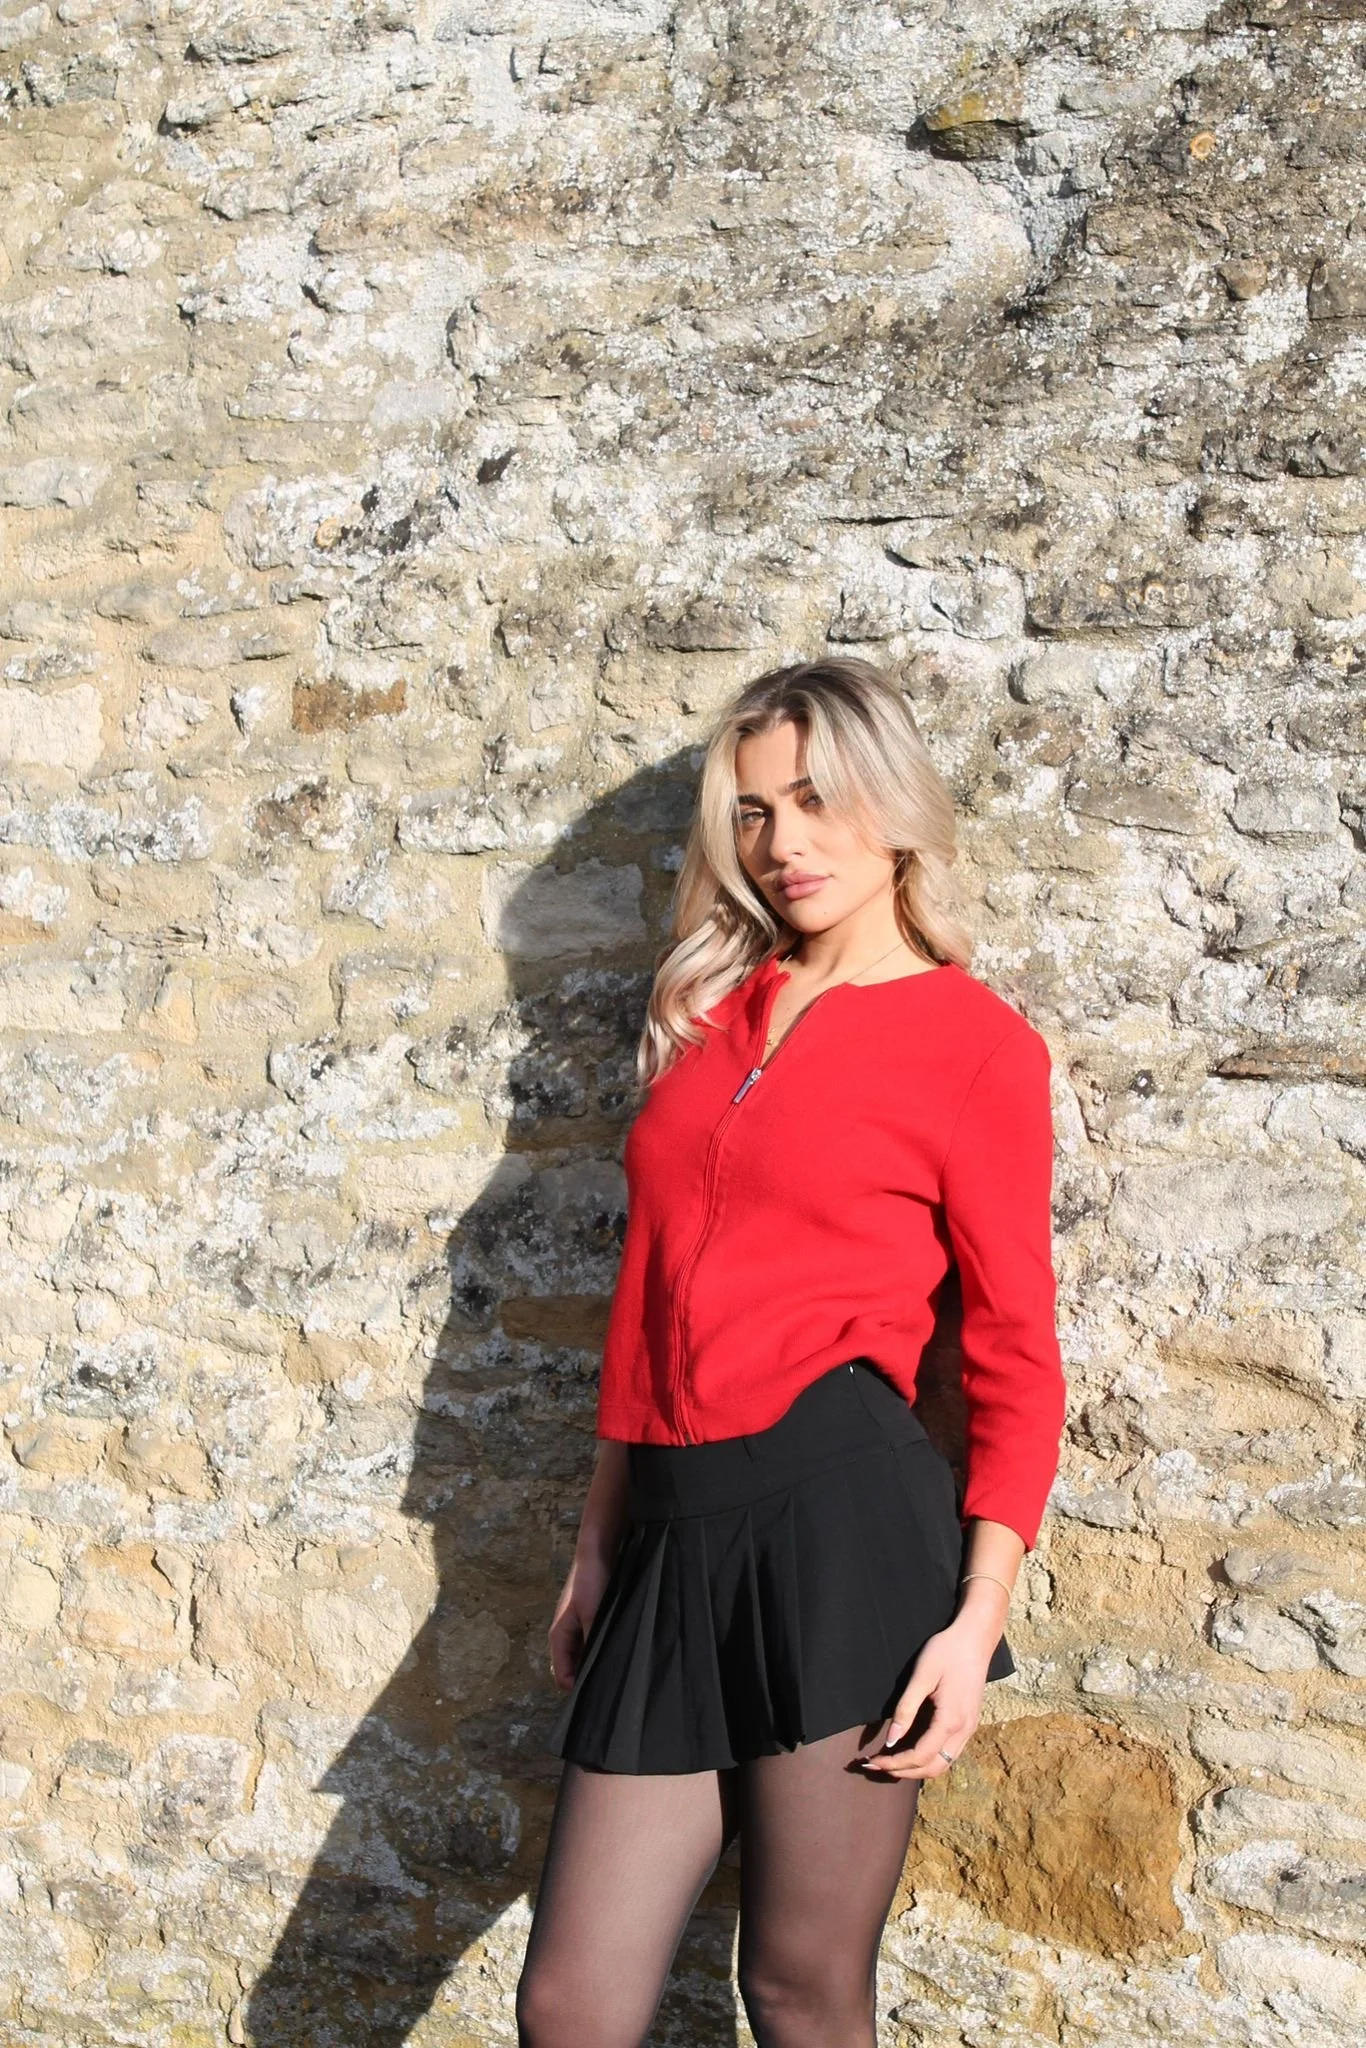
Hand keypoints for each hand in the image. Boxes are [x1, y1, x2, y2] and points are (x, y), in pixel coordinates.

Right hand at [547, 1545, 614, 1691]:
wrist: (597, 1551)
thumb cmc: (590, 1583)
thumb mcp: (592, 1615)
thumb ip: (592, 1644)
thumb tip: (597, 1671)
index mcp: (558, 1637)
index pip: (562, 1676)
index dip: (577, 1689)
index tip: (599, 1696)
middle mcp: (565, 1635)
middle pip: (571, 1668)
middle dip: (586, 1677)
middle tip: (610, 1685)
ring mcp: (576, 1627)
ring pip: (582, 1656)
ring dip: (594, 1662)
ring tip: (615, 1670)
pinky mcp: (588, 1619)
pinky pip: (591, 1643)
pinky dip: (600, 1649)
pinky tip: (616, 1649)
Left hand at [856, 1612, 996, 1779]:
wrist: (975, 1638)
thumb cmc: (946, 1652)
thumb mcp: (922, 1676)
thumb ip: (906, 1709)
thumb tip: (891, 1740)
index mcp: (951, 1720)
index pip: (920, 1756)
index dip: (895, 1763)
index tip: (872, 1760)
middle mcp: (964, 1731)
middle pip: (933, 1768)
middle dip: (903, 1771)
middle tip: (876, 1765)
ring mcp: (969, 1729)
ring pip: (943, 1764)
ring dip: (917, 1769)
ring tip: (891, 1762)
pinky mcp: (969, 1723)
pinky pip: (949, 1753)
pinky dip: (929, 1759)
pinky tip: (912, 1751)